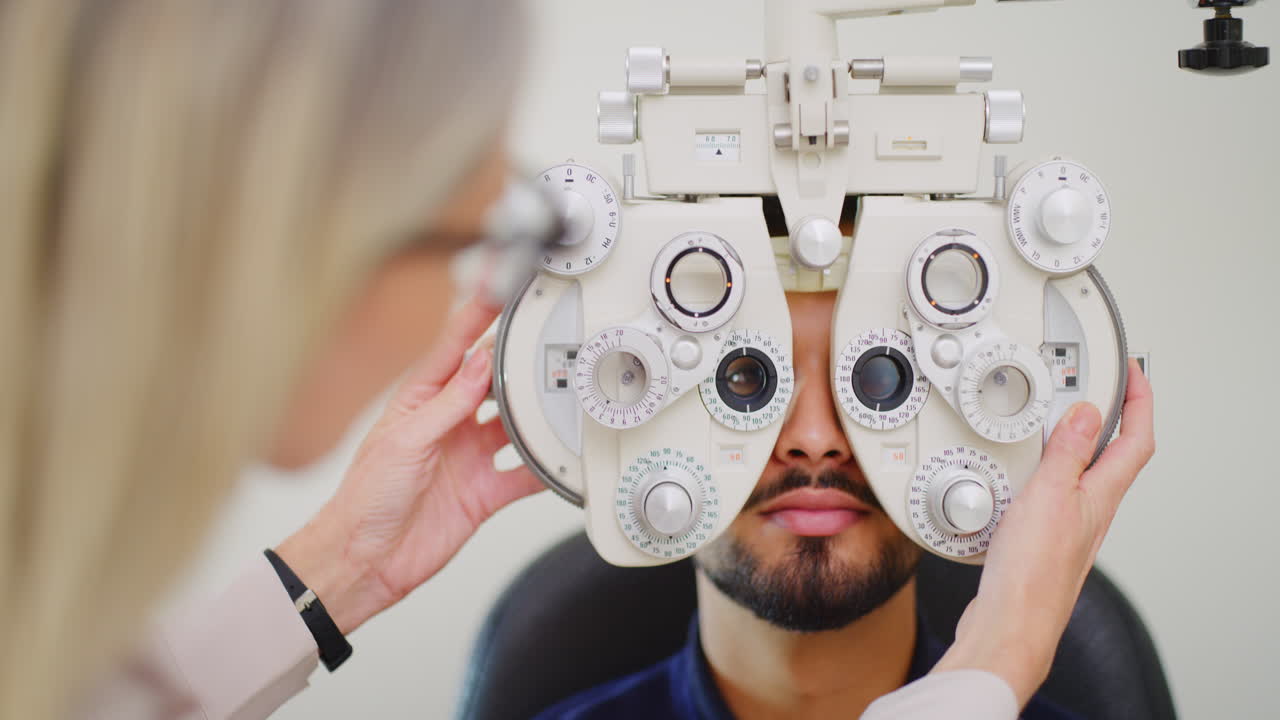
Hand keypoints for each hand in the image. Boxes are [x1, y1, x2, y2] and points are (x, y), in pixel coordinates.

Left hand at [276, 295, 542, 633]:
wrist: (366, 560)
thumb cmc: (365, 498)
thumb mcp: (406, 441)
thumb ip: (448, 404)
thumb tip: (478, 365)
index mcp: (421, 402)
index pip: (454, 350)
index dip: (477, 319)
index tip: (501, 291)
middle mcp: (449, 424)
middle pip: (493, 384)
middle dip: (517, 364)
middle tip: (544, 345)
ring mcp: (469, 457)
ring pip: (514, 426)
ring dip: (535, 415)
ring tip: (559, 398)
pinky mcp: (484, 491)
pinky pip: (523, 474)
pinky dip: (544, 469)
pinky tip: (560, 459)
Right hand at [933, 358, 1154, 706]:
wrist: (1011, 619)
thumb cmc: (1032, 571)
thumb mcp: (1048, 496)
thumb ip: (1067, 452)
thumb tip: (1088, 412)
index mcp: (1101, 494)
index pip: (1136, 439)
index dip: (1140, 401)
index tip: (1133, 373)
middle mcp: (1092, 508)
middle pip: (1115, 454)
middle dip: (1111, 416)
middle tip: (1099, 387)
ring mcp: (1070, 523)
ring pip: (1084, 472)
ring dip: (1076, 441)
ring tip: (1060, 418)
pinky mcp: (1045, 536)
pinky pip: (1056, 491)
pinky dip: (1047, 469)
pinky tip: (1025, 471)